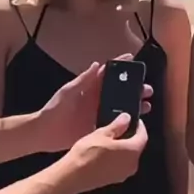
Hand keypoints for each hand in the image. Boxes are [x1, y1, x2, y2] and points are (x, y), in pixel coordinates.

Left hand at [38, 56, 152, 152]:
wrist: (45, 133)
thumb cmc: (54, 109)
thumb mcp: (68, 92)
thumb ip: (83, 80)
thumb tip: (97, 64)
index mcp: (90, 88)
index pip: (107, 74)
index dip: (120, 66)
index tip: (133, 59)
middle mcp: (97, 99)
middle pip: (120, 91)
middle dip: (134, 88)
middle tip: (147, 89)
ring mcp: (99, 114)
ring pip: (121, 107)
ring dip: (134, 105)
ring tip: (147, 105)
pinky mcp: (98, 128)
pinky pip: (116, 124)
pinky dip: (127, 123)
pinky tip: (138, 123)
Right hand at [62, 112, 147, 193]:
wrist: (73, 176)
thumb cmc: (87, 153)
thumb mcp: (102, 134)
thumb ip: (117, 125)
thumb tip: (127, 118)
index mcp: (133, 151)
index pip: (143, 136)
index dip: (139, 126)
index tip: (133, 119)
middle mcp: (133, 164)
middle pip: (137, 147)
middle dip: (130, 136)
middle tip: (119, 127)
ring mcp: (124, 174)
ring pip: (128, 156)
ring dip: (123, 147)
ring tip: (110, 139)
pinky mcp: (115, 179)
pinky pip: (121, 164)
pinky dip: (117, 157)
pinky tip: (105, 152)